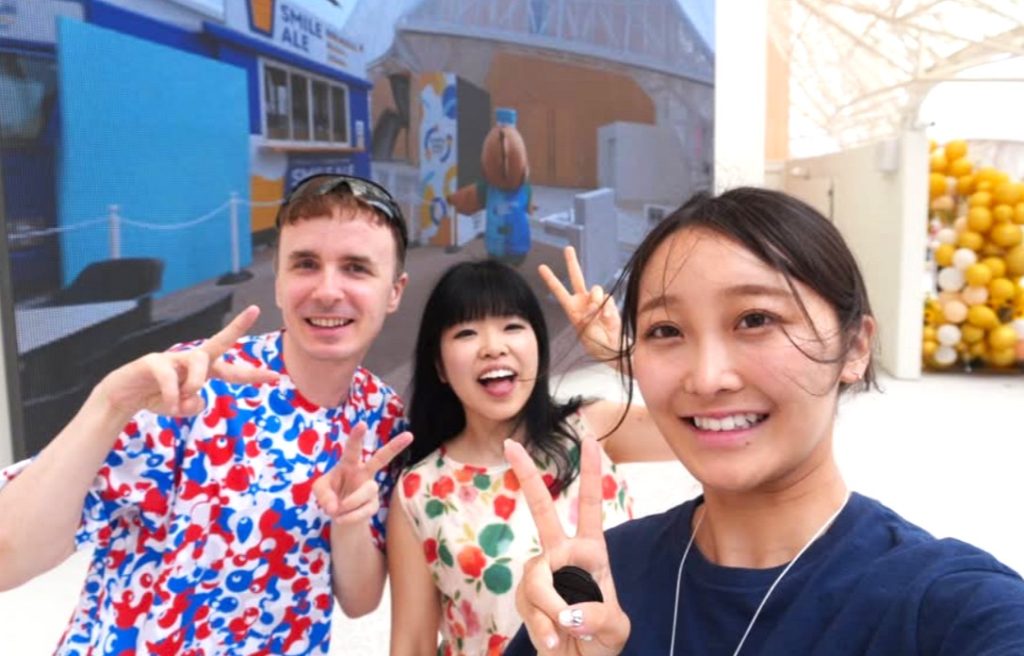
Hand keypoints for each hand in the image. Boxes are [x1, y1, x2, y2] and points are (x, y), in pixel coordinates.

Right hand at [95, 305, 278, 417]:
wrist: (121, 397)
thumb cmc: (157, 398)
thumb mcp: (181, 408)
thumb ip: (194, 406)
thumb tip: (196, 397)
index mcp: (202, 371)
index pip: (231, 370)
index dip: (252, 375)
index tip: (275, 375)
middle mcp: (190, 360)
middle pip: (218, 341)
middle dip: (237, 327)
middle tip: (254, 310)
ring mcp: (171, 358)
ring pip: (199, 360)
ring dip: (196, 383)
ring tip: (183, 401)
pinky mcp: (152, 361)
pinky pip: (169, 376)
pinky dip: (172, 394)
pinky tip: (169, 404)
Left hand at [314, 423, 413, 525]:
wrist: (339, 515)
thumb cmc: (329, 494)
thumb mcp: (319, 491)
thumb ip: (323, 495)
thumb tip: (334, 507)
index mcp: (349, 463)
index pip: (353, 448)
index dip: (356, 437)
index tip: (362, 424)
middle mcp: (363, 472)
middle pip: (382, 458)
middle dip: (394, 446)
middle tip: (409, 435)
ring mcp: (370, 488)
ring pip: (369, 489)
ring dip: (351, 501)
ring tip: (336, 511)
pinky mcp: (373, 505)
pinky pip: (366, 510)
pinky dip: (350, 516)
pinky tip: (340, 518)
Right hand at [505, 437, 629, 654]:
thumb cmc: (601, 642)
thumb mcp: (615, 629)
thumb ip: (598, 616)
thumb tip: (568, 611)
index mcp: (592, 552)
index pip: (590, 506)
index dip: (590, 473)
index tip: (589, 438)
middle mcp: (562, 556)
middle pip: (541, 510)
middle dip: (527, 476)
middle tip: (510, 445)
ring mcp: (540, 576)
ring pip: (537, 578)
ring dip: (553, 607)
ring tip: (566, 629)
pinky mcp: (524, 599)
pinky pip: (529, 605)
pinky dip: (543, 627)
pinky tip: (553, 641)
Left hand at [539, 246, 621, 365]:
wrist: (611, 347)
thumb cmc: (595, 342)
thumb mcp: (584, 330)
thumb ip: (588, 314)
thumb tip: (595, 302)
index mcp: (571, 308)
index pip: (559, 290)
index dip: (550, 278)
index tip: (541, 267)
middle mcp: (583, 300)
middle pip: (576, 277)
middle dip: (572, 262)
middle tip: (567, 248)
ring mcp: (597, 300)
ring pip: (595, 289)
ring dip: (595, 300)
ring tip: (596, 314)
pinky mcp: (609, 303)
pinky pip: (607, 298)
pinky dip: (607, 309)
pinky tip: (606, 319)